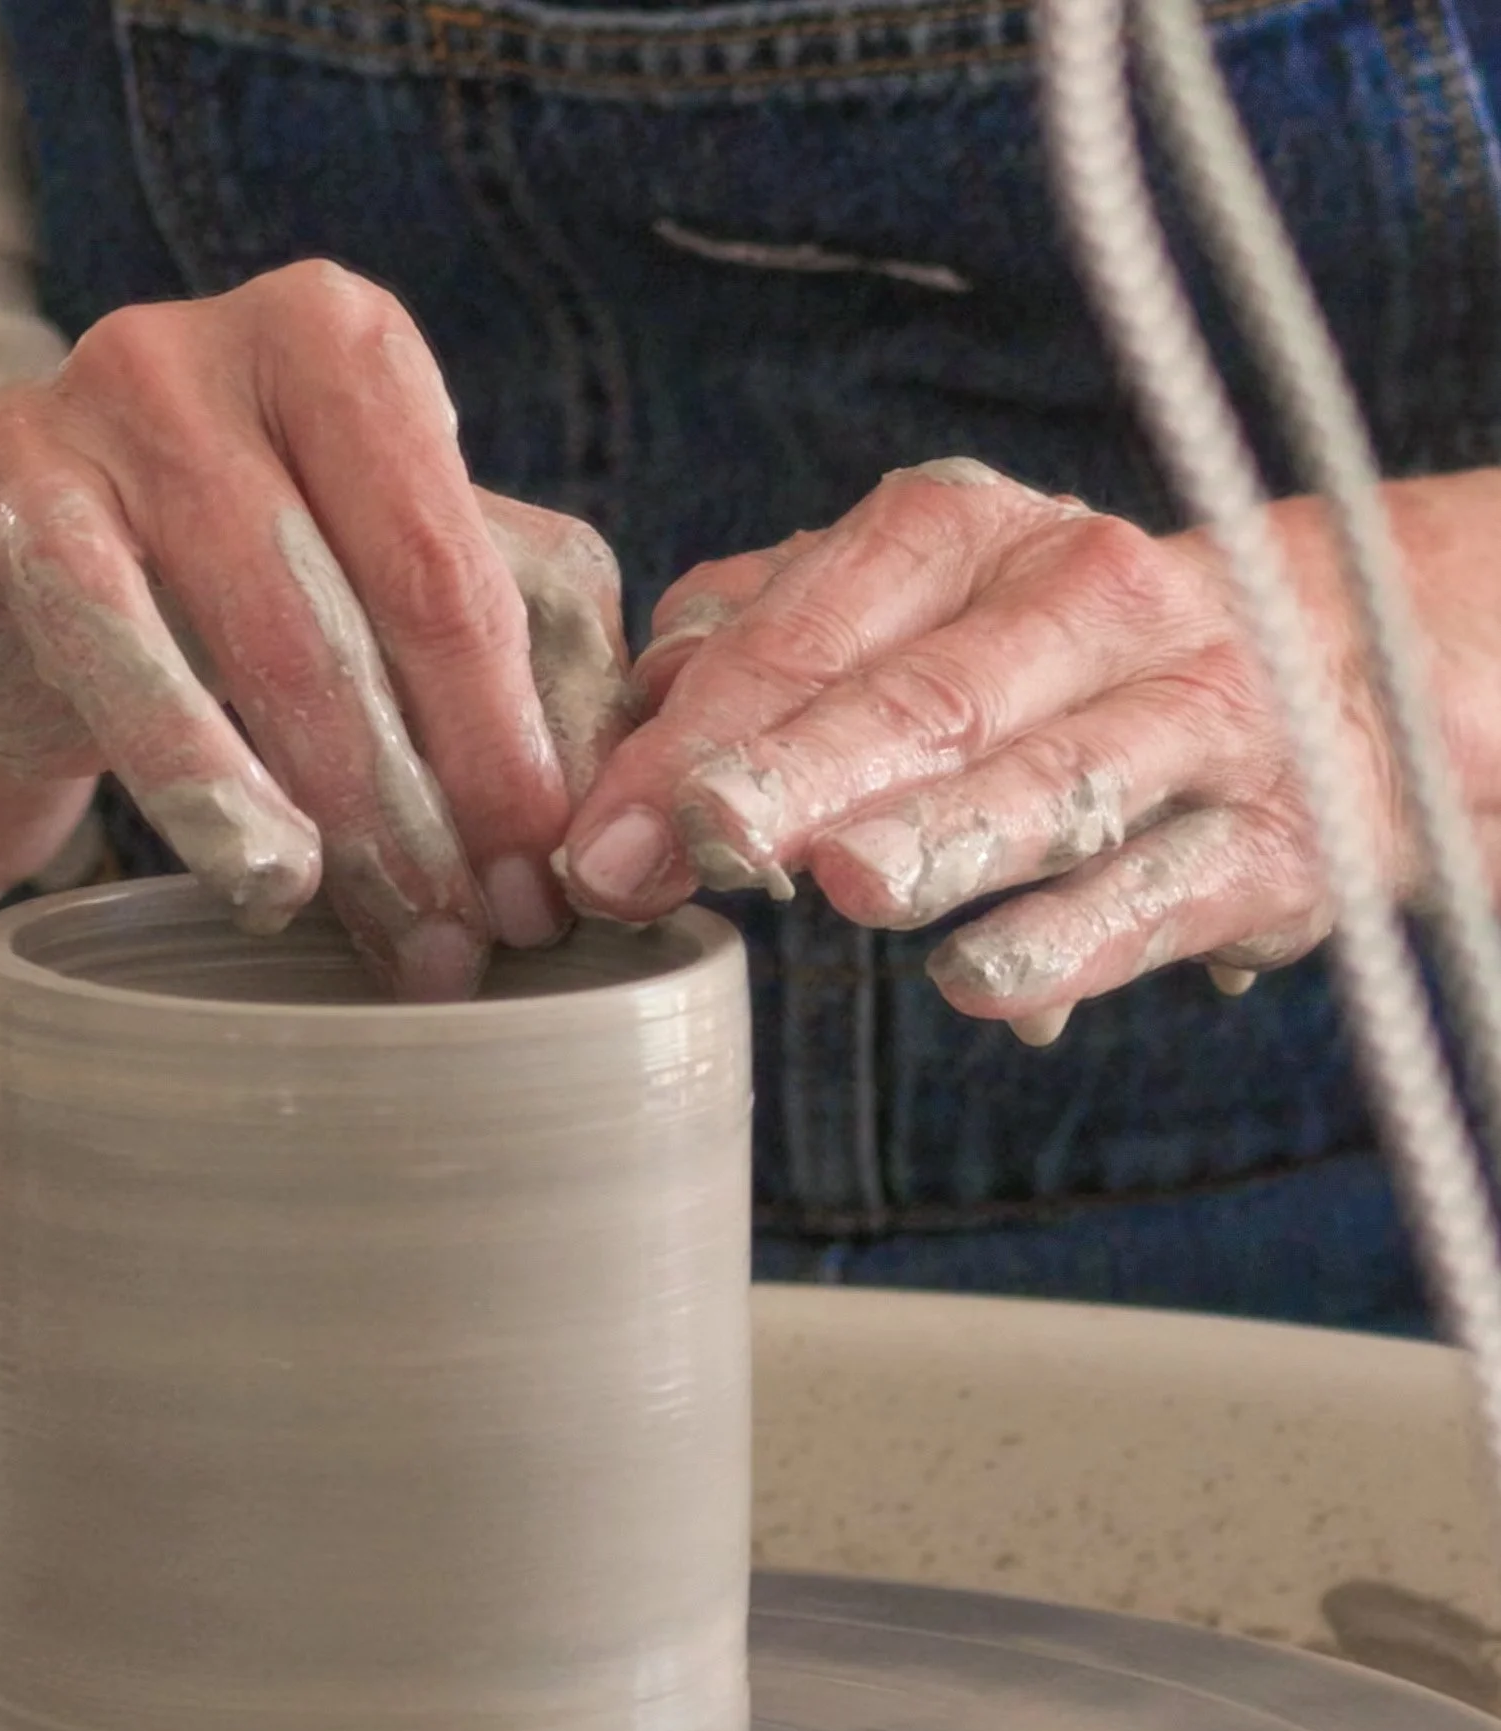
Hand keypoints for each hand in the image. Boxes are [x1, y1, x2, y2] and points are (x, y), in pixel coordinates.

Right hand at [0, 261, 631, 998]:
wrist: (70, 530)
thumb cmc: (284, 563)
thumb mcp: (422, 571)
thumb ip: (530, 646)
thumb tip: (599, 811)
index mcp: (338, 348)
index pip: (443, 576)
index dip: (496, 752)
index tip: (536, 891)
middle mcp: (189, 363)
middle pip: (305, 624)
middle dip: (388, 812)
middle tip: (443, 948)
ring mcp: (49, 429)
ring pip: (135, 628)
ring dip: (212, 784)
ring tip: (284, 895)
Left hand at [558, 457, 1429, 1042]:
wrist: (1336, 675)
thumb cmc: (1054, 656)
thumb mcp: (916, 609)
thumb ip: (772, 647)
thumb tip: (644, 708)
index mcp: (966, 537)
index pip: (814, 628)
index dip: (704, 731)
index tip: (605, 838)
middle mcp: (1086, 602)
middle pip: (927, 695)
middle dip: (802, 772)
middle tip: (703, 841)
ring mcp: (1192, 716)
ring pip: (1055, 778)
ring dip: (947, 832)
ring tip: (849, 882)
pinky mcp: (1268, 841)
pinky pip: (1162, 892)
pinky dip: (1078, 935)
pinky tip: (988, 982)